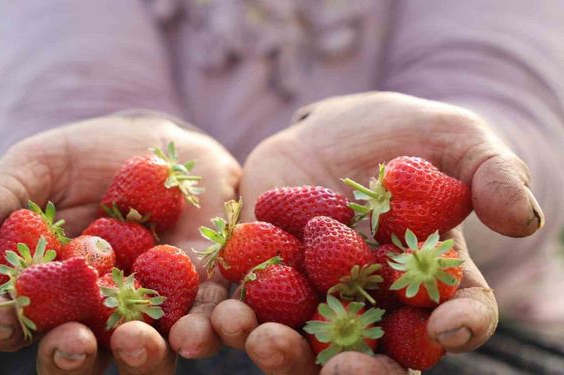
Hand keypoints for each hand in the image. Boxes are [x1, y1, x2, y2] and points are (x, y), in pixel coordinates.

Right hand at [0, 113, 240, 373]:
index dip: (2, 324)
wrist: (160, 143)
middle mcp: (97, 311)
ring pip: (142, 351)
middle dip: (70, 354)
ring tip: (134, 342)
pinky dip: (201, 330)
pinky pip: (202, 321)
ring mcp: (151, 308)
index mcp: (49, 289)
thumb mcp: (39, 165)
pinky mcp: (201, 293)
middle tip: (71, 343)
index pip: (18, 319)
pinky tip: (195, 331)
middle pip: (79, 351)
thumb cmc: (88, 156)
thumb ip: (1, 201)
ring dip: (138, 355)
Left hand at [211, 92, 542, 373]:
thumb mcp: (457, 139)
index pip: (456, 316)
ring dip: (281, 350)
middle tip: (344, 368)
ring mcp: (314, 294)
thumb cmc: (406, 136)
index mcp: (428, 283)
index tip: (452, 328)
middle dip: (358, 368)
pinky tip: (217, 314)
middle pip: (372, 352)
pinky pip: (246, 304)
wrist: (335, 129)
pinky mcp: (262, 274)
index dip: (459, 327)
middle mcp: (372, 303)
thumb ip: (491, 173)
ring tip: (264, 340)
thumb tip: (524, 218)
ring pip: (301, 341)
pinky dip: (230, 316)